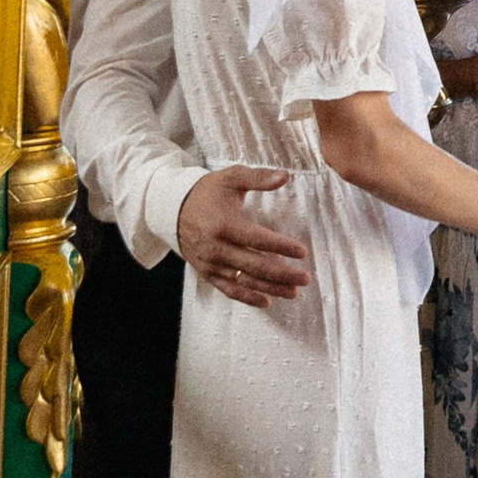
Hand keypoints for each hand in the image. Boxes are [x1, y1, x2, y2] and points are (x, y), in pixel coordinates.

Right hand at [175, 166, 312, 309]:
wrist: (172, 209)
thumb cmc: (207, 192)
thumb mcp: (231, 178)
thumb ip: (258, 177)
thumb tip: (285, 176)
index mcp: (225, 225)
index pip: (258, 240)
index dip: (281, 247)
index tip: (302, 253)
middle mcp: (218, 248)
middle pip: (255, 266)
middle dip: (283, 274)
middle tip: (305, 278)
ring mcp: (212, 264)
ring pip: (245, 282)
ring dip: (270, 288)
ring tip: (294, 292)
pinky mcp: (207, 272)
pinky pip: (229, 290)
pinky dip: (247, 298)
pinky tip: (266, 302)